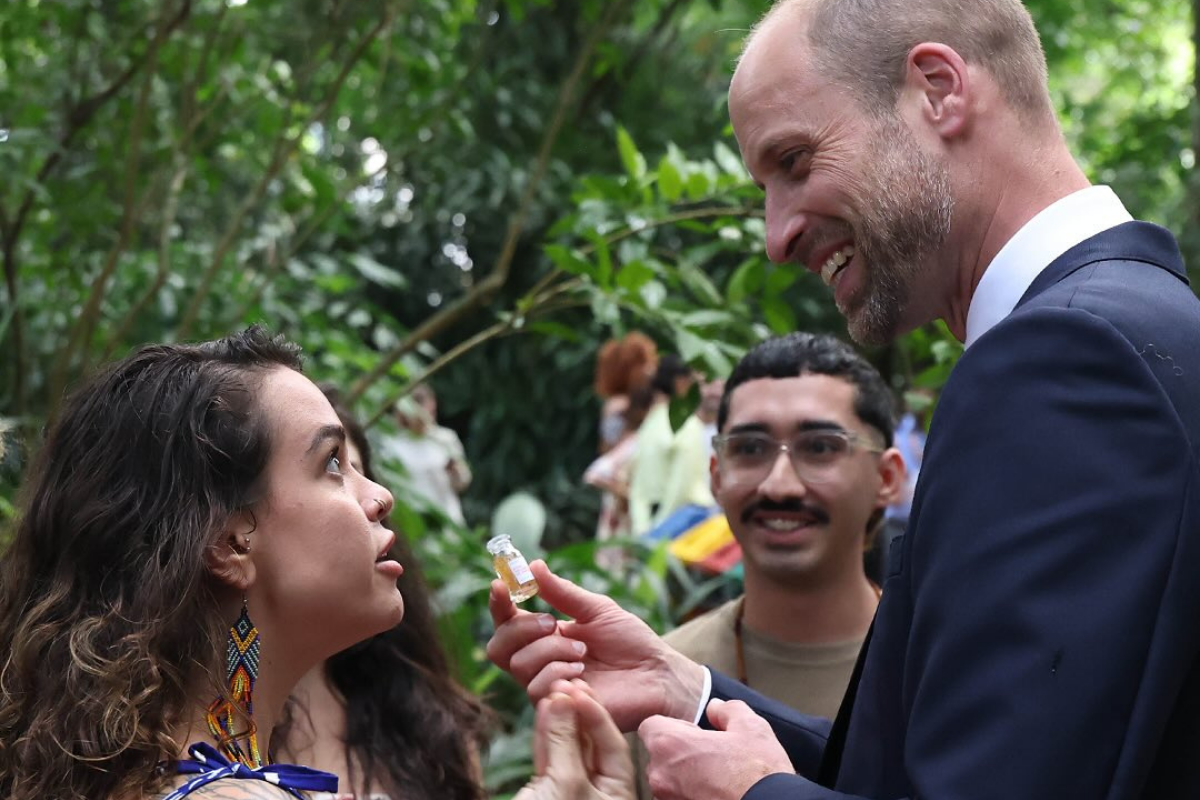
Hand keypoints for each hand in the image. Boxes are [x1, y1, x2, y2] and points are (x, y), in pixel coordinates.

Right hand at [486, 560, 705, 730]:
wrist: (657, 674)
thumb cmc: (631, 642)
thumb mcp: (597, 609)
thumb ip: (563, 592)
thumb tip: (534, 565)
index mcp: (546, 636)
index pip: (507, 622)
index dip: (498, 604)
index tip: (500, 585)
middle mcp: (541, 661)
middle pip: (499, 647)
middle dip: (522, 628)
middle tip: (553, 623)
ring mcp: (547, 685)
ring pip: (520, 664)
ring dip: (552, 651)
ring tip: (583, 652)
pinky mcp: (558, 707)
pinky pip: (537, 688)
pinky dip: (559, 674)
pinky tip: (583, 675)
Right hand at [514, 680, 634, 799]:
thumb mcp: (567, 783)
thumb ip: (565, 741)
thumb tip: (561, 700)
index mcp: (616, 790)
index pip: (614, 742)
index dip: (597, 714)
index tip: (579, 691)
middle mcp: (598, 786)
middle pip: (591, 740)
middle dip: (578, 711)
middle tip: (566, 683)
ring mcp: (572, 786)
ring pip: (568, 744)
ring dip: (560, 717)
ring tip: (553, 690)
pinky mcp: (548, 785)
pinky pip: (551, 753)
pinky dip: (545, 732)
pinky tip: (543, 708)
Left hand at [639, 698, 793, 799]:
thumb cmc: (758, 774)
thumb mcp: (750, 727)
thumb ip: (726, 710)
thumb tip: (715, 708)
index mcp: (671, 744)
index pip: (650, 726)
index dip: (674, 727)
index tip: (696, 735)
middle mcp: (661, 775)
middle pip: (658, 755)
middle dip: (679, 753)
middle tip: (710, 757)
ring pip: (667, 781)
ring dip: (684, 777)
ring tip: (716, 779)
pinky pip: (677, 799)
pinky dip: (690, 796)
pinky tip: (715, 794)